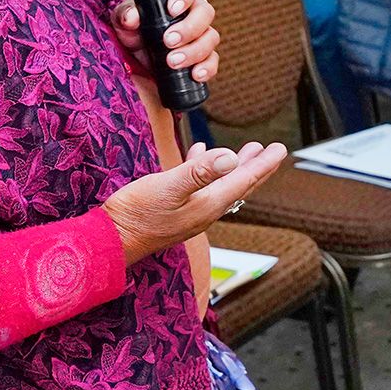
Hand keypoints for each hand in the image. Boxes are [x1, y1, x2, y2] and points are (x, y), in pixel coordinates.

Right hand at [102, 141, 287, 263]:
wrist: (110, 241)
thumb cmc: (136, 215)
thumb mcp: (168, 187)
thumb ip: (199, 172)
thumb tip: (230, 157)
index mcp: (208, 204)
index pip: (245, 180)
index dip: (264, 163)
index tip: (281, 148)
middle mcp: (205, 211)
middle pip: (238, 185)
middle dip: (255, 166)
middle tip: (269, 150)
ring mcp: (191, 213)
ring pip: (221, 186)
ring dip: (233, 168)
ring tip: (241, 152)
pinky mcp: (176, 211)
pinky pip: (199, 187)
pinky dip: (204, 170)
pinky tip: (198, 156)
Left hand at [114, 0, 219, 81]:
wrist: (135, 65)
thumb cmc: (132, 34)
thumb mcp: (123, 22)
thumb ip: (126, 16)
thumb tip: (131, 17)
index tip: (172, 9)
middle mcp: (192, 14)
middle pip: (205, 12)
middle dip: (189, 28)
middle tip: (169, 40)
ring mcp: (200, 37)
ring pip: (211, 37)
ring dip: (194, 50)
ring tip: (172, 62)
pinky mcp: (202, 59)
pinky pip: (213, 61)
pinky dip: (206, 68)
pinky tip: (194, 74)